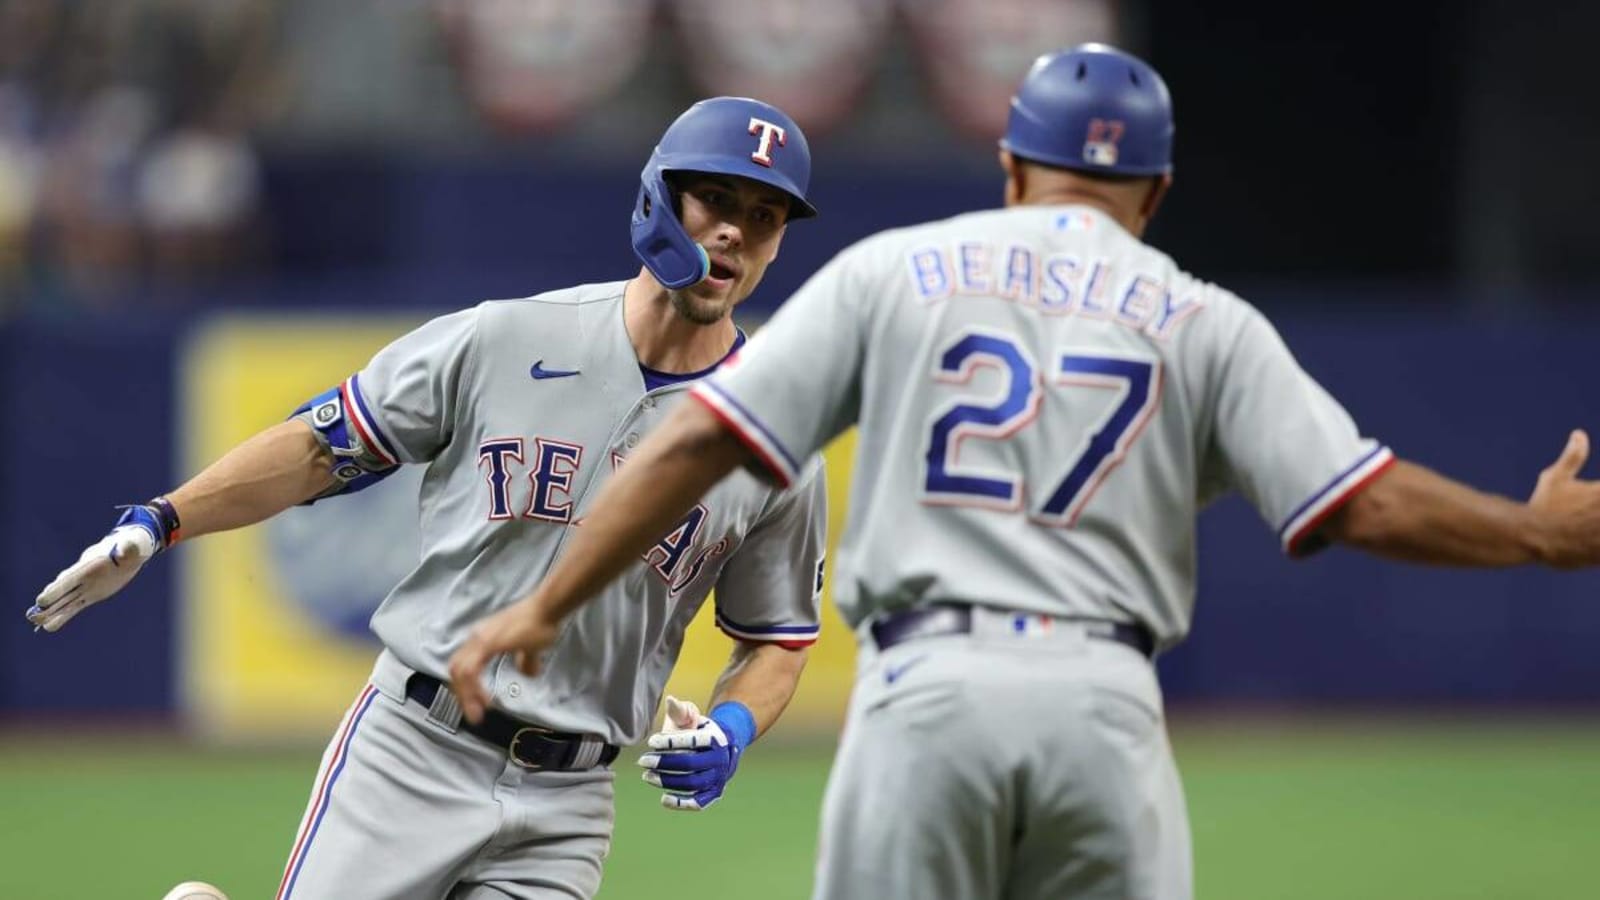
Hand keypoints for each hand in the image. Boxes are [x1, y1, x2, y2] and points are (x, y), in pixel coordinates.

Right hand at [27, 523, 159, 632]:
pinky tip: (50, 626)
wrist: (129, 549)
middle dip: (50, 602)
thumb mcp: (132, 546)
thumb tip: (126, 548)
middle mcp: (83, 577)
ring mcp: (86, 586)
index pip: (71, 578)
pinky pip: (75, 606)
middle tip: (34, 613)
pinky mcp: (91, 594)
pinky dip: (64, 615)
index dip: (58, 589)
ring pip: (66, 601)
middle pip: (63, 591)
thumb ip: (128, 548)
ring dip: (53, 611)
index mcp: (90, 565)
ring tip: (37, 622)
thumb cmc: (131, 546)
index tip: (43, 599)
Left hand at [447, 599, 562, 723]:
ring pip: (460, 672)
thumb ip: (526, 660)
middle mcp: (477, 637)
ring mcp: (480, 639)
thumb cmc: (541, 623)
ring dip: (466, 695)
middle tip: (472, 711)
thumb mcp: (531, 647)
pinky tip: (484, 701)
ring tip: (476, 713)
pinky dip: (473, 689)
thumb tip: (527, 673)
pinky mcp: (486, 644)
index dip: (465, 684)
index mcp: (483, 637)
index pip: (462, 663)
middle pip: (455, 668)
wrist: (547, 608)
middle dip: (461, 693)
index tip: (474, 701)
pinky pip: (471, 671)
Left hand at [636, 696, 752, 811]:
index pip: (692, 740)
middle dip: (664, 763)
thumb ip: (680, 710)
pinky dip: (681, 803)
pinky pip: (698, 803)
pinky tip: (663, 799)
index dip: (670, 741)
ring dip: (667, 781)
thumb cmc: (697, 731)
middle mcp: (720, 759)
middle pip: (690, 764)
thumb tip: (670, 700)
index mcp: (716, 738)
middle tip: (643, 760)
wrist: (719, 749)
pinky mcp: (713, 794)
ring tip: (647, 776)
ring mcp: (718, 778)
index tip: (651, 741)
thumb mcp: (690, 717)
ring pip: (692, 784)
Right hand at [1528, 430, 1599, 567]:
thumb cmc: (1544, 506)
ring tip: (1588, 523)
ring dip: (1597, 525)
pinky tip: (1590, 541)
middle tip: (1588, 508)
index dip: (1599, 493)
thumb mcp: (1555, 478)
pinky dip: (1596, 544)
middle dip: (1597, 508)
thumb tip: (1579, 433)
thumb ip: (1573, 456)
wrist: (1534, 538)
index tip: (1594, 495)